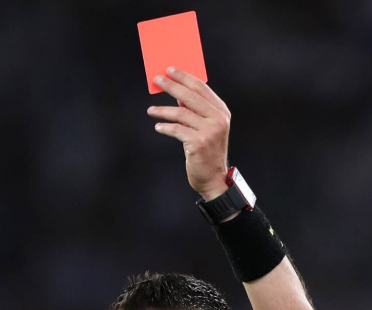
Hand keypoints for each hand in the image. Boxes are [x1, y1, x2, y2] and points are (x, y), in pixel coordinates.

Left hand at [147, 67, 231, 200]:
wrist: (213, 177)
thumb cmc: (206, 151)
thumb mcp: (204, 127)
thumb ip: (194, 110)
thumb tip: (177, 92)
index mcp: (221, 111)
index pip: (201, 88)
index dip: (185, 77)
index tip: (170, 70)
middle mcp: (218, 119)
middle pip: (190, 96)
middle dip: (172, 86)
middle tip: (157, 80)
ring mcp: (210, 131)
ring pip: (181, 113)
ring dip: (163, 110)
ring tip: (150, 110)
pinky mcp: (199, 143)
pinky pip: (177, 130)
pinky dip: (165, 127)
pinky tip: (158, 127)